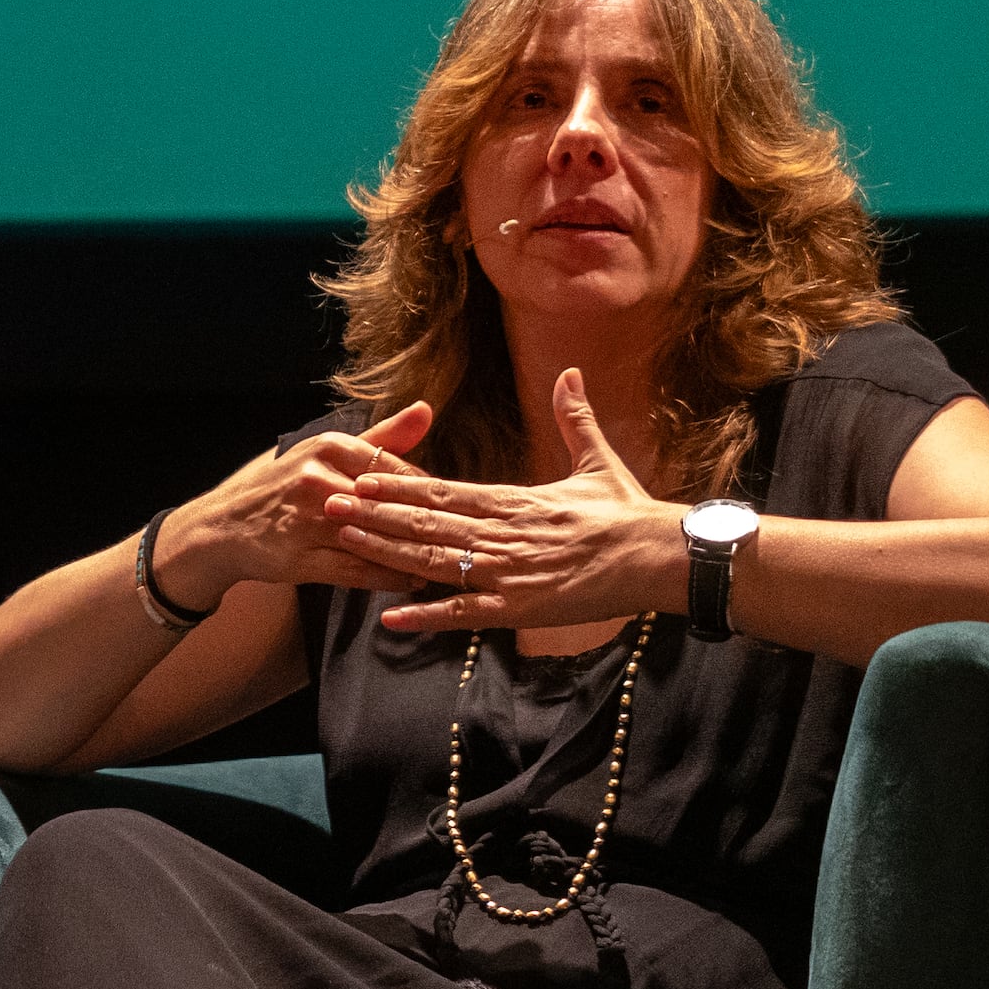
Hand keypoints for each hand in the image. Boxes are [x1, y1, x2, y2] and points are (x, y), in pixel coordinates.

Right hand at [151, 400, 438, 605]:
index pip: (397, 470)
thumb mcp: (323, 453)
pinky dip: (389, 579)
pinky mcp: (301, 559)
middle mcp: (319, 481)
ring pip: (378, 540)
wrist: (221, 530)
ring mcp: (309, 522)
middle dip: (428, 525)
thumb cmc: (279, 488)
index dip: (428, 491)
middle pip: (391, 506)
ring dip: (415, 555)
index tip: (451, 505)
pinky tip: (414, 582)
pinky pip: (358, 572)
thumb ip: (380, 438)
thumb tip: (426, 409)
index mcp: (328, 447)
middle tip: (464, 538)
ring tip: (449, 563)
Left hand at [323, 372, 687, 632]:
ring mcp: (508, 572)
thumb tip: (569, 372)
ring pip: (432, 560)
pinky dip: (426, 615)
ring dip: (383, 551)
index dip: (399, 483)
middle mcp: (502, 533)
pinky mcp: (520, 608)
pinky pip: (464, 613)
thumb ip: (575, 418)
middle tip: (326, 502)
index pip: (444, 489)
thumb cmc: (631, 513)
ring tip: (342, 540)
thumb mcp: (597, 462)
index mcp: (515, 500)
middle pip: (424, 521)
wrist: (662, 556)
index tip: (361, 473)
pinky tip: (390, 616)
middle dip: (373, 513)